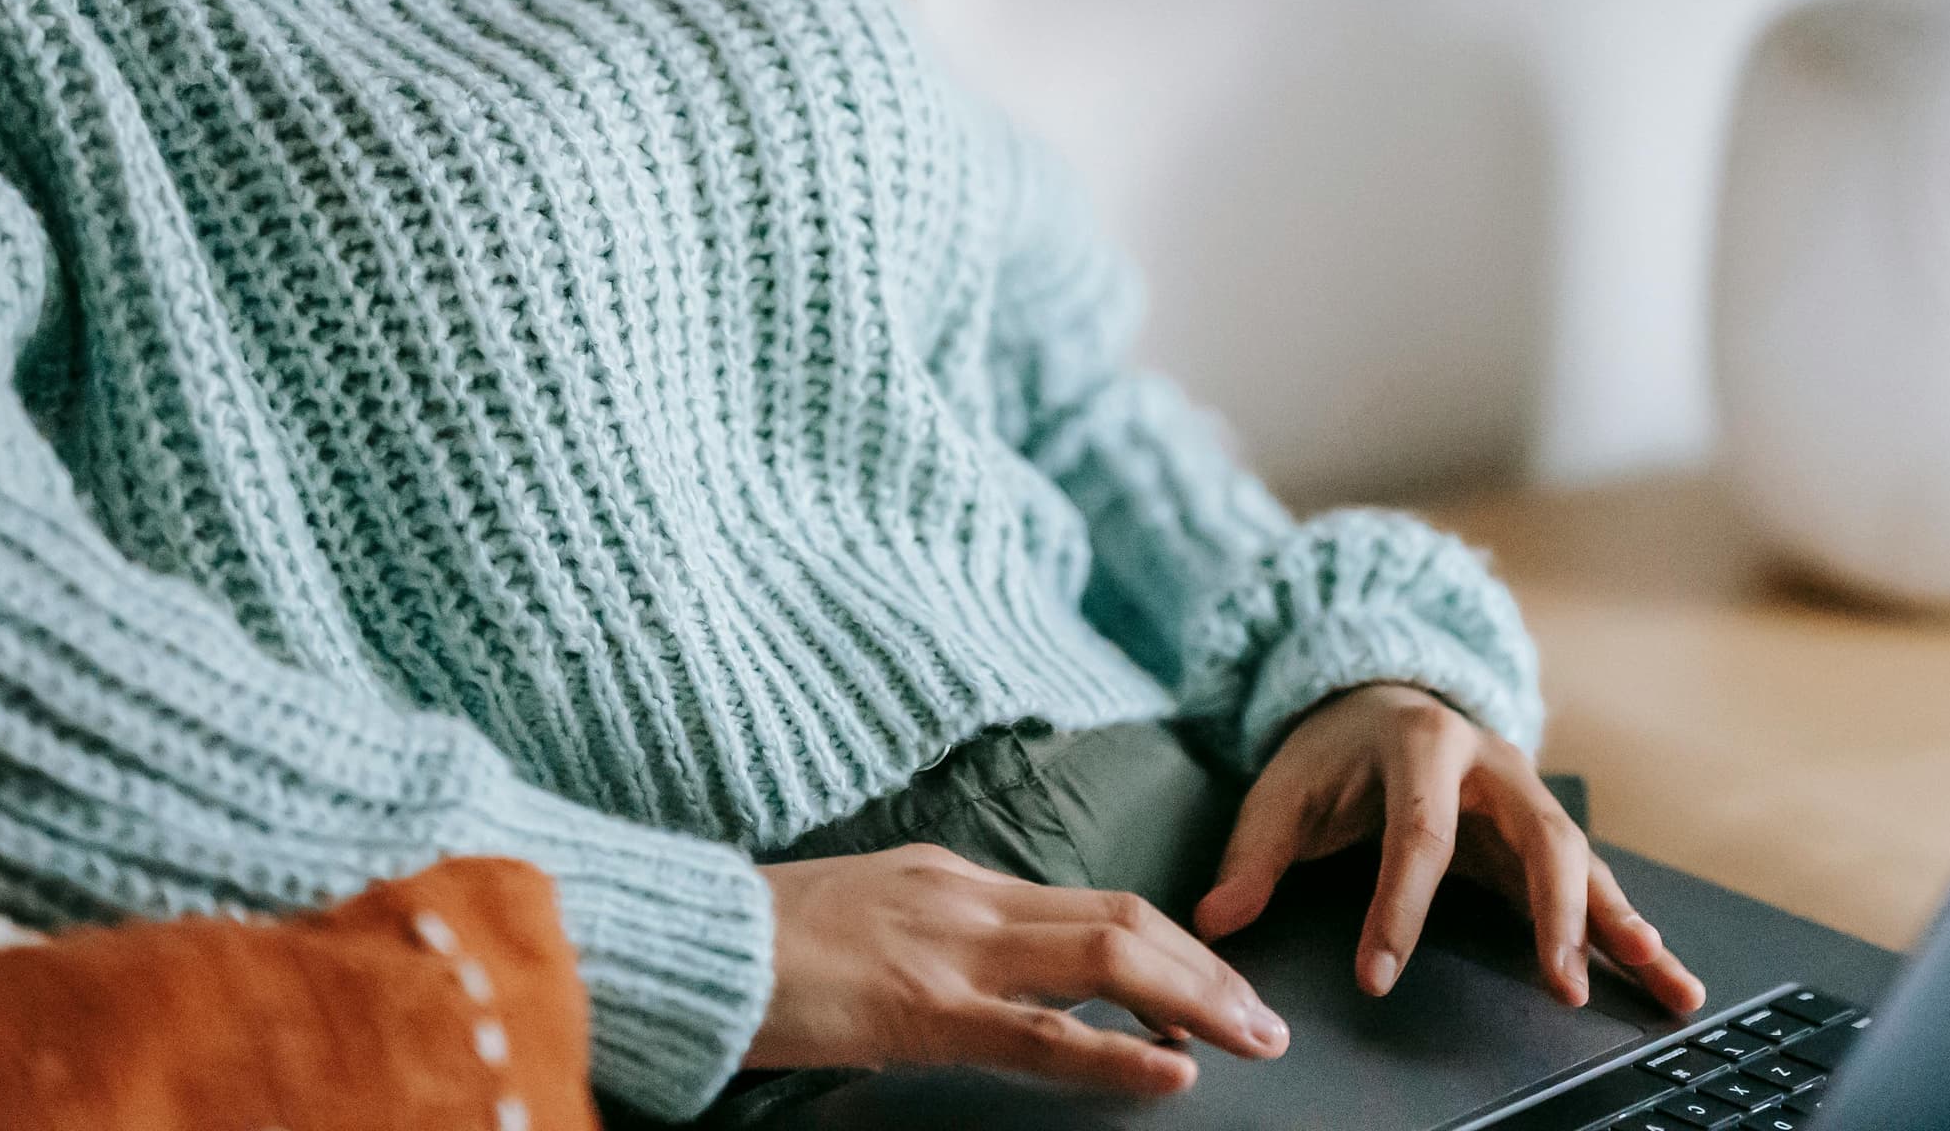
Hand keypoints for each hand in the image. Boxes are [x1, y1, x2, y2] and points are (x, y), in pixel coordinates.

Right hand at [749, 844, 1293, 1096]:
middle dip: (1207, 968)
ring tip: (1254, 1039)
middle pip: (1124, 918)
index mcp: (952, 876)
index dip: (1166, 946)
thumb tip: (980, 969)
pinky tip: (1172, 1073)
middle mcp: (967, 897)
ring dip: (1197, 998)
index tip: (1212, 989)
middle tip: (1264, 1019)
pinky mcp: (924, 1008)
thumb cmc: (755, 943)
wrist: (684, 940)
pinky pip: (1043, 1033)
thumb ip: (928, 932)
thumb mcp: (861, 912)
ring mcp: (950, 948)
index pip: (1089, 903)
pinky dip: (1117, 1052)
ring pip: (1108, 957)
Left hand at [1193, 682, 1704, 1017]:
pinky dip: (1633, 929)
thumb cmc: (1332, 752)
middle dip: (1554, 911)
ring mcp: (1528, 796)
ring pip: (1584, 861)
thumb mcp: (1282, 789)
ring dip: (1620, 924)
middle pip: (1537, 836)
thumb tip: (1214, 919)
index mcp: (1421, 746)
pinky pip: (1596, 883)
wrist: (1381, 696)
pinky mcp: (1543, 832)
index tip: (1378, 976)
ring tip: (1662, 985)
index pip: (1418, 834)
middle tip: (1559, 981)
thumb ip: (1252, 854)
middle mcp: (1492, 765)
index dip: (1400, 907)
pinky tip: (1668, 977)